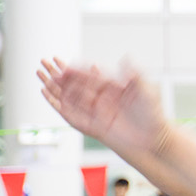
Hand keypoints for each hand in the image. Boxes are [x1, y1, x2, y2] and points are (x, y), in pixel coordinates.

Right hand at [37, 57, 170, 159]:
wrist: (155, 138)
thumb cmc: (153, 114)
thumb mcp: (147, 90)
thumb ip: (135, 74)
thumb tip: (125, 57)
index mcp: (112, 88)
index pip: (89, 76)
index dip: (75, 70)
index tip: (62, 63)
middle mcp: (102, 99)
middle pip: (76, 84)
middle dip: (60, 75)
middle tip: (44, 63)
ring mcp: (97, 112)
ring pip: (71, 97)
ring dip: (56, 87)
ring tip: (41, 76)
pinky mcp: (94, 125)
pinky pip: (72, 114)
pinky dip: (59, 105)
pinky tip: (48, 96)